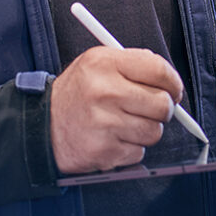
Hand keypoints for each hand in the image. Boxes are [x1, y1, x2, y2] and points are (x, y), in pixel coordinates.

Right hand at [50, 46, 183, 173]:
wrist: (42, 126)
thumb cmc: (77, 93)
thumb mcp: (97, 63)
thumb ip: (133, 64)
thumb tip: (170, 80)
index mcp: (105, 63)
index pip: (159, 70)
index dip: (173, 82)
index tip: (173, 90)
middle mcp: (105, 92)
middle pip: (162, 104)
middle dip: (162, 109)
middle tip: (151, 109)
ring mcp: (104, 124)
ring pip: (155, 132)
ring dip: (146, 130)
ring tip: (125, 123)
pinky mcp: (104, 151)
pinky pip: (139, 152)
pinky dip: (131, 148)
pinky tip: (113, 138)